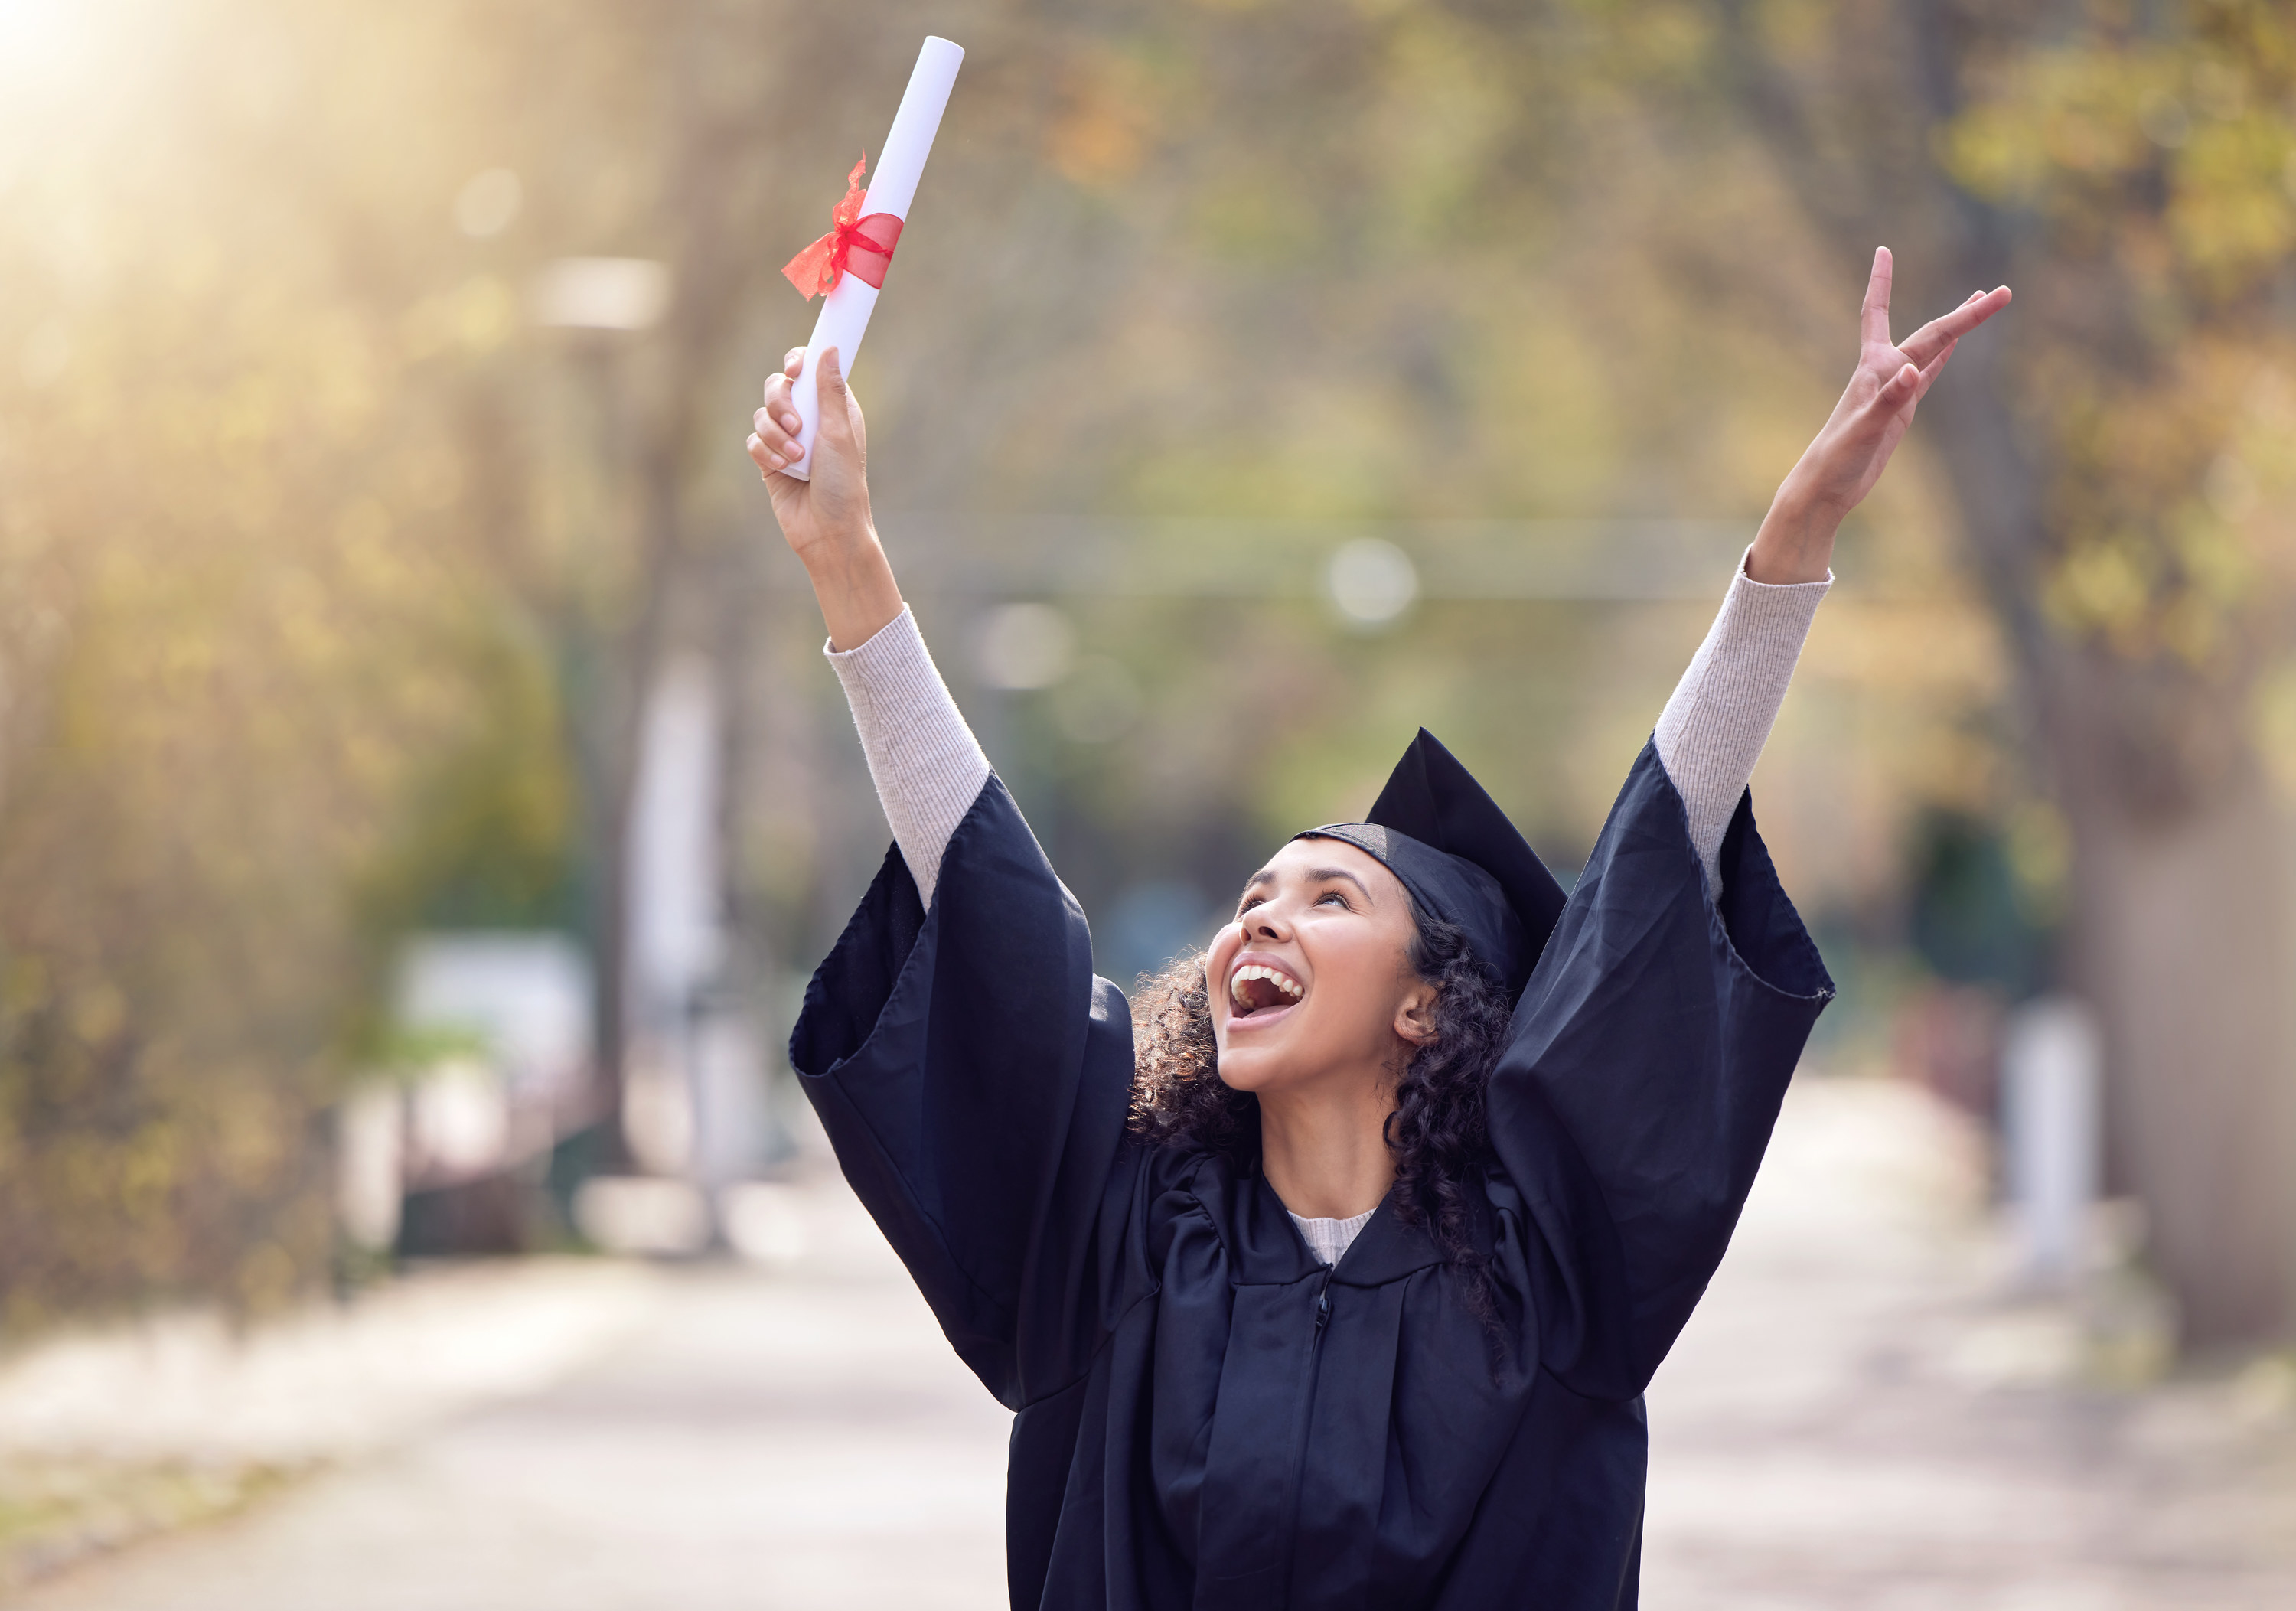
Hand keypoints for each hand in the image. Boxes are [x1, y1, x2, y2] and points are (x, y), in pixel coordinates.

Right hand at [747, 345, 901, 648]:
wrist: (828, 531)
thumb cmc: (843, 485)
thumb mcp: (839, 433)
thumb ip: (830, 391)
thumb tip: (829, 349)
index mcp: (832, 408)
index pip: (810, 369)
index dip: (798, 362)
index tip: (795, 369)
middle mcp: (809, 419)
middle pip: (779, 386)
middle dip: (781, 402)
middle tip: (796, 424)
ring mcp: (787, 439)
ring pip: (762, 413)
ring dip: (776, 434)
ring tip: (796, 458)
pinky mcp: (769, 460)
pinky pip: (754, 440)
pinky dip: (766, 452)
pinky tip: (783, 468)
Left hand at [1749, 248, 2010, 582]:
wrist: (1825, 488)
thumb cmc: (1837, 458)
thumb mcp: (1865, 429)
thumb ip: (1889, 400)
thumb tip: (1913, 372)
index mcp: (1873, 367)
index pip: (1878, 312)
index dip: (1881, 280)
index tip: (1883, 249)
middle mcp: (1884, 371)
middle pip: (1931, 333)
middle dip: (1966, 313)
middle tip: (2002, 291)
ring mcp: (1894, 389)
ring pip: (1932, 348)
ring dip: (1956, 327)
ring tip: (1980, 299)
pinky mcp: (1900, 411)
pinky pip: (1928, 375)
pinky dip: (1943, 358)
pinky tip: (1955, 346)